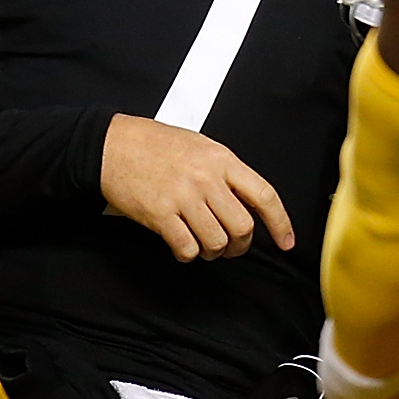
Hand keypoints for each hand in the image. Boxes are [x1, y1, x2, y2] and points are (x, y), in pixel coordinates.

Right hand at [100, 114, 293, 261]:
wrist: (113, 145)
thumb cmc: (155, 144)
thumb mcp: (201, 146)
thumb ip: (226, 172)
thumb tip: (249, 204)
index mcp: (221, 159)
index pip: (264, 195)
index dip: (280, 223)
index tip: (285, 242)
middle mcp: (206, 179)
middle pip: (243, 227)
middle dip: (240, 245)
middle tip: (231, 246)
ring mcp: (183, 197)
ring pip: (217, 242)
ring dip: (214, 252)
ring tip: (204, 245)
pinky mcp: (160, 215)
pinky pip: (187, 248)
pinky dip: (188, 253)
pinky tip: (182, 244)